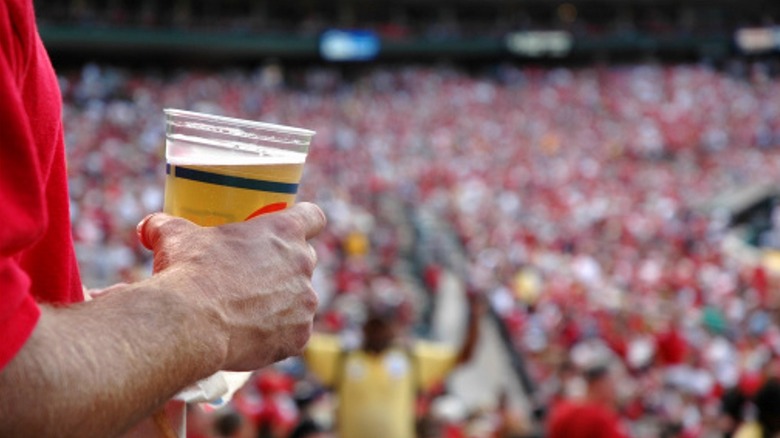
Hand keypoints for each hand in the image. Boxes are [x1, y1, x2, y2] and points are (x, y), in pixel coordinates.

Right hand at [137, 202, 326, 370]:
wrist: (191, 321)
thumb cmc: (188, 271)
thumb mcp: (174, 237)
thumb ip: (165, 226)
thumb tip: (147, 227)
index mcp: (283, 231)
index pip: (313, 216)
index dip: (303, 221)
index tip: (290, 230)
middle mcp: (302, 263)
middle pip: (304, 260)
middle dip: (285, 268)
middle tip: (256, 277)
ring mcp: (305, 302)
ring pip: (300, 300)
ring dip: (283, 304)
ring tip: (249, 312)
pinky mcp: (300, 336)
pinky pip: (295, 334)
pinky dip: (279, 336)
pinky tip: (255, 337)